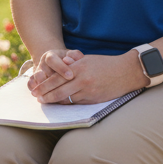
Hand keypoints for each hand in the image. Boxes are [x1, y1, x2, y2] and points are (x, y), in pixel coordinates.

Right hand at [25, 48, 83, 94]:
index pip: (52, 60)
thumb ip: (74, 56)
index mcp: (50, 55)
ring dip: (44, 88)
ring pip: (37, 79)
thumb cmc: (68, 60)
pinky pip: (30, 84)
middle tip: (64, 91)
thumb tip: (70, 60)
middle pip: (43, 72)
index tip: (71, 76)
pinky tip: (42, 97)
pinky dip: (35, 90)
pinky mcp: (33, 80)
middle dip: (52, 83)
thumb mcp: (72, 56)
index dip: (60, 68)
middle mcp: (41, 63)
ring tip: (53, 96)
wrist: (55, 63)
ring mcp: (36, 72)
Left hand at [30, 52, 144, 104]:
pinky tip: (61, 104)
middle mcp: (83, 80)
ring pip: (67, 99)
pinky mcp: (94, 100)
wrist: (127, 72)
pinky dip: (68, 104)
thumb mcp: (88, 59)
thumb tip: (62, 64)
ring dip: (55, 101)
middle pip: (59, 91)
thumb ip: (73, 63)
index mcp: (79, 68)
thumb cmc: (106, 64)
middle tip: (37, 98)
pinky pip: (77, 103)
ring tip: (46, 102)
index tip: (35, 90)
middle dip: (46, 96)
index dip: (44, 85)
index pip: (56, 78)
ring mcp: (89, 91)